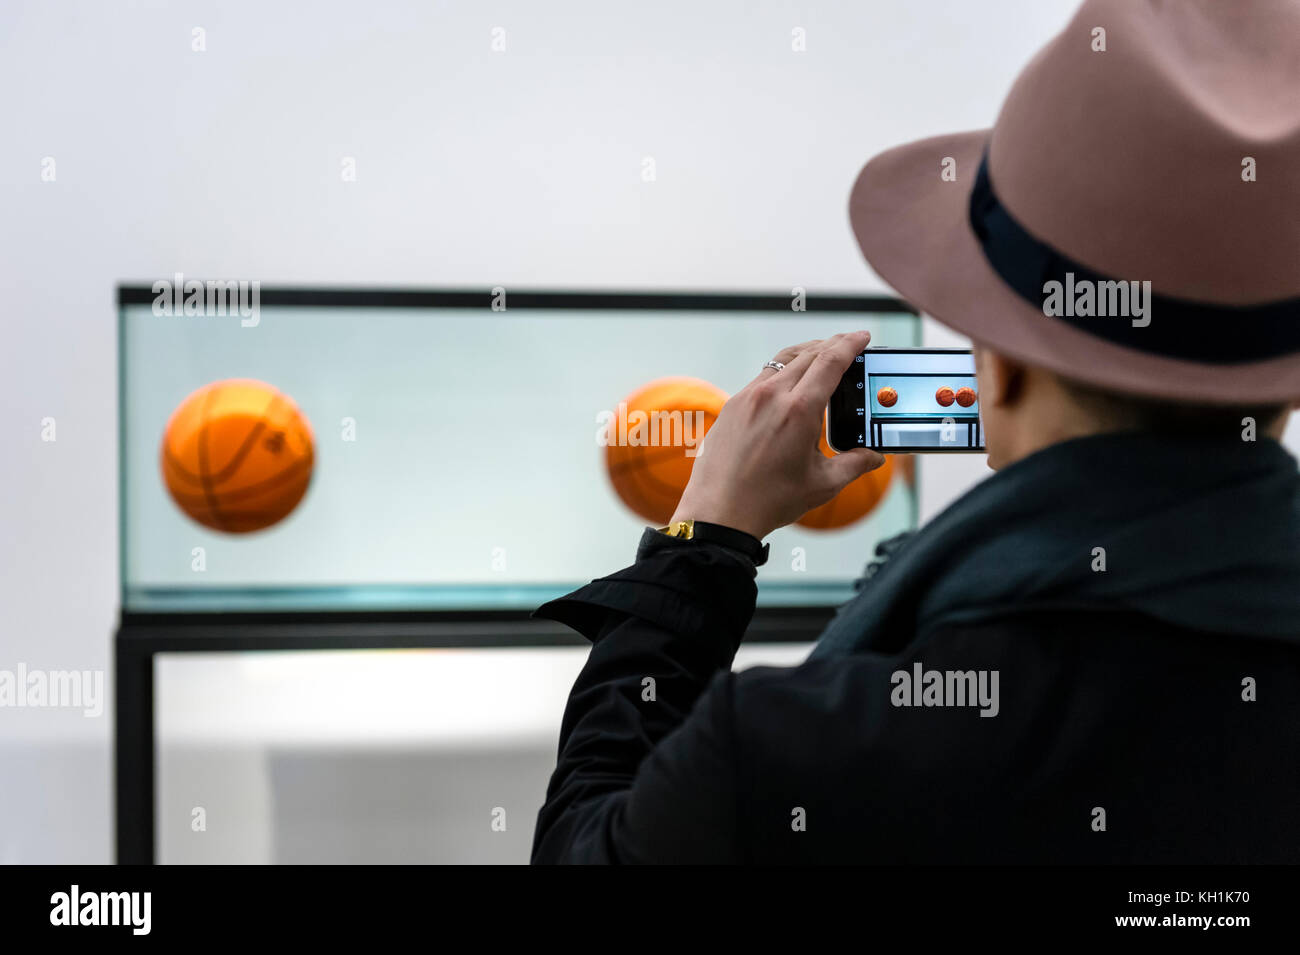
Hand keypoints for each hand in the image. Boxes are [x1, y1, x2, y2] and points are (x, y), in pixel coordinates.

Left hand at [669, 331, 885, 539]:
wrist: (720, 512)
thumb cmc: (769, 500)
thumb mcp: (822, 484)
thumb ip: (855, 465)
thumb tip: (875, 457)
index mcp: (799, 410)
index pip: (830, 361)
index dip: (850, 344)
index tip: (862, 336)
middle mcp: (771, 396)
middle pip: (808, 354)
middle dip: (833, 345)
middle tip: (848, 345)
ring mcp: (747, 398)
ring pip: (782, 361)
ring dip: (806, 354)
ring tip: (822, 357)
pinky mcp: (732, 406)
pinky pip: (762, 377)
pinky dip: (782, 372)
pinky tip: (790, 383)